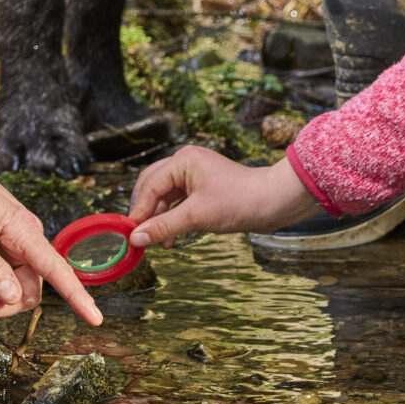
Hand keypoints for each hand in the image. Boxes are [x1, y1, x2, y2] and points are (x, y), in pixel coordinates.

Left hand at [0, 141, 101, 325]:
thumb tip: (14, 298)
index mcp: (21, 230)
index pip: (56, 269)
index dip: (77, 296)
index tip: (96, 320)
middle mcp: (25, 238)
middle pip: (27, 291)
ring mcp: (14, 243)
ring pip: (12, 288)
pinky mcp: (2, 246)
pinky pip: (0, 277)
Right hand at [127, 145, 317, 247]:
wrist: (274, 203)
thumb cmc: (239, 202)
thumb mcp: (197, 217)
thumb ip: (163, 226)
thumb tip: (135, 238)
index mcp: (183, 161)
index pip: (150, 185)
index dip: (139, 211)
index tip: (130, 234)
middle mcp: (185, 163)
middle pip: (152, 187)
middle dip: (146, 213)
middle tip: (139, 237)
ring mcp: (194, 175)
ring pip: (164, 197)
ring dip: (159, 219)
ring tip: (156, 243)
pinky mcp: (202, 188)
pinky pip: (178, 202)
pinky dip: (172, 219)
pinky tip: (170, 239)